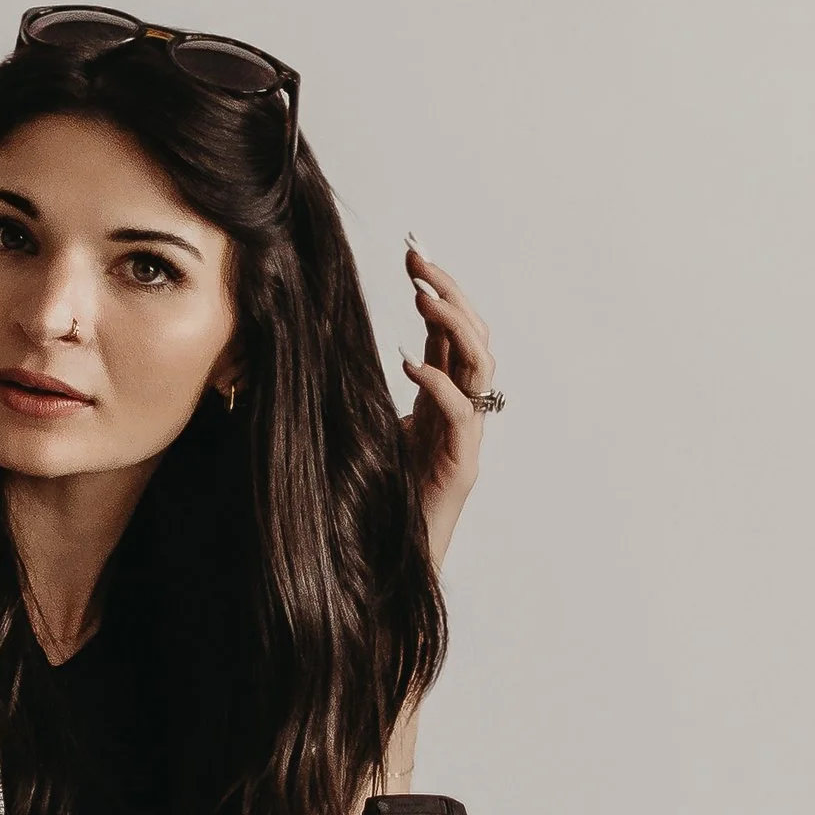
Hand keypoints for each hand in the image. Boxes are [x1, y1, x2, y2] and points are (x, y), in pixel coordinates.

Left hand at [398, 241, 498, 567]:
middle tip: (419, 262)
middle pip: (475, 336)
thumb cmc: (376, 498)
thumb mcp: (369, 425)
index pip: (451, 332)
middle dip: (449, 292)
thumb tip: (332, 341)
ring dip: (454, 325)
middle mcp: (463, 412)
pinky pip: (461, 413)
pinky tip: (409, 365)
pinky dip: (439, 383)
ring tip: (422, 297)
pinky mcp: (460, 466)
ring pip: (481, 364)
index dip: (437, 289)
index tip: (412, 252)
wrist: (390, 562)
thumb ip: (367, 388)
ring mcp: (466, 438)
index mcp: (442, 399)